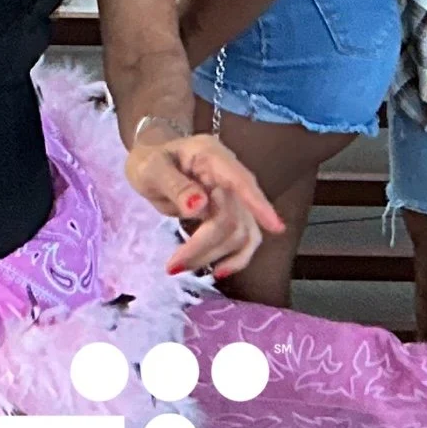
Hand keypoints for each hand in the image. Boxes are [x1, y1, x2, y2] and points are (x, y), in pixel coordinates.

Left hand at [125, 131, 285, 278]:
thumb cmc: (150, 161)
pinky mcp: (232, 214)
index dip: (258, 203)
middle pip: (232, 217)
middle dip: (204, 246)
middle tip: (172, 266)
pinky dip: (234, 258)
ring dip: (214, 255)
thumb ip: (174, 184)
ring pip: (239, 234)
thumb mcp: (151, 169)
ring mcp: (234, 196)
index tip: (275, 227)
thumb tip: (198, 206)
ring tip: (178, 266)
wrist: (152, 162)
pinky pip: (242, 240)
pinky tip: (217, 271)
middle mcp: (230, 176)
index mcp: (212, 156)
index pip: (241, 180)